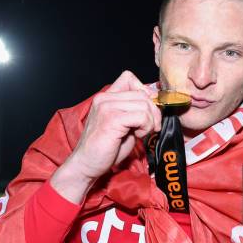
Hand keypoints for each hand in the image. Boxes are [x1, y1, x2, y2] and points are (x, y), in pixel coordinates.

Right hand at [51, 71, 160, 203]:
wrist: (87, 165)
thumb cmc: (105, 148)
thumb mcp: (123, 124)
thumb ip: (134, 111)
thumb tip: (155, 101)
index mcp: (105, 97)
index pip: (129, 77)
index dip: (144, 92)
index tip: (146, 111)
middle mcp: (105, 98)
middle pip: (143, 93)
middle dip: (153, 112)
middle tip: (150, 128)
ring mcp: (107, 107)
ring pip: (144, 104)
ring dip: (150, 122)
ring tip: (140, 133)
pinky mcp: (111, 119)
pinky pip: (141, 116)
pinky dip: (145, 127)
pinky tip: (137, 136)